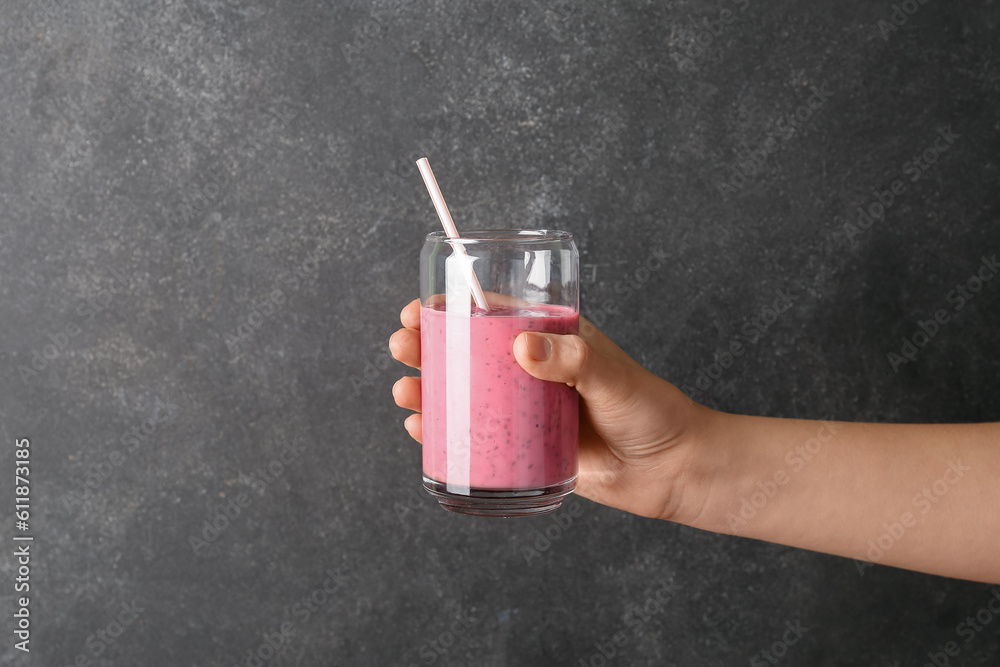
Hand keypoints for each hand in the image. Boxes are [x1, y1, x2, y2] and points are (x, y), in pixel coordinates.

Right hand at [389, 298, 711, 521]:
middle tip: (403, 349)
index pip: (494, 315)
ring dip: (429, 390)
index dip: (452, 309)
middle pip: (467, 353)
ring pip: (463, 394)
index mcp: (552, 340)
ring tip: (408, 392)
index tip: (419, 309)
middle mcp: (531, 372)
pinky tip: (423, 429)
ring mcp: (523, 411)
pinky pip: (474, 436)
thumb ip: (575, 360)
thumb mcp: (613, 378)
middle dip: (428, 348)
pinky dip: (443, 432)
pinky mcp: (522, 448)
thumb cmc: (651, 412)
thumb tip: (524, 347)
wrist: (670, 471)